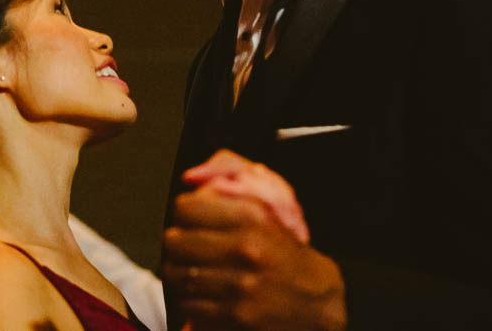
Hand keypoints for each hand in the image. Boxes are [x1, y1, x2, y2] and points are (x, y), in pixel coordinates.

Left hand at [165, 156, 345, 330]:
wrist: (318, 299)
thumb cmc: (284, 253)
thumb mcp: (264, 212)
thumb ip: (228, 188)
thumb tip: (189, 177)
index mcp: (252, 216)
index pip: (186, 207)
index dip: (182, 216)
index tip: (188, 224)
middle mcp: (246, 247)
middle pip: (175, 242)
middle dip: (173, 248)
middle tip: (182, 252)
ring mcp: (242, 283)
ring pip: (178, 276)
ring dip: (178, 277)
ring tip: (190, 275)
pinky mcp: (238, 314)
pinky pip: (191, 304)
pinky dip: (190, 302)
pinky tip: (202, 297)